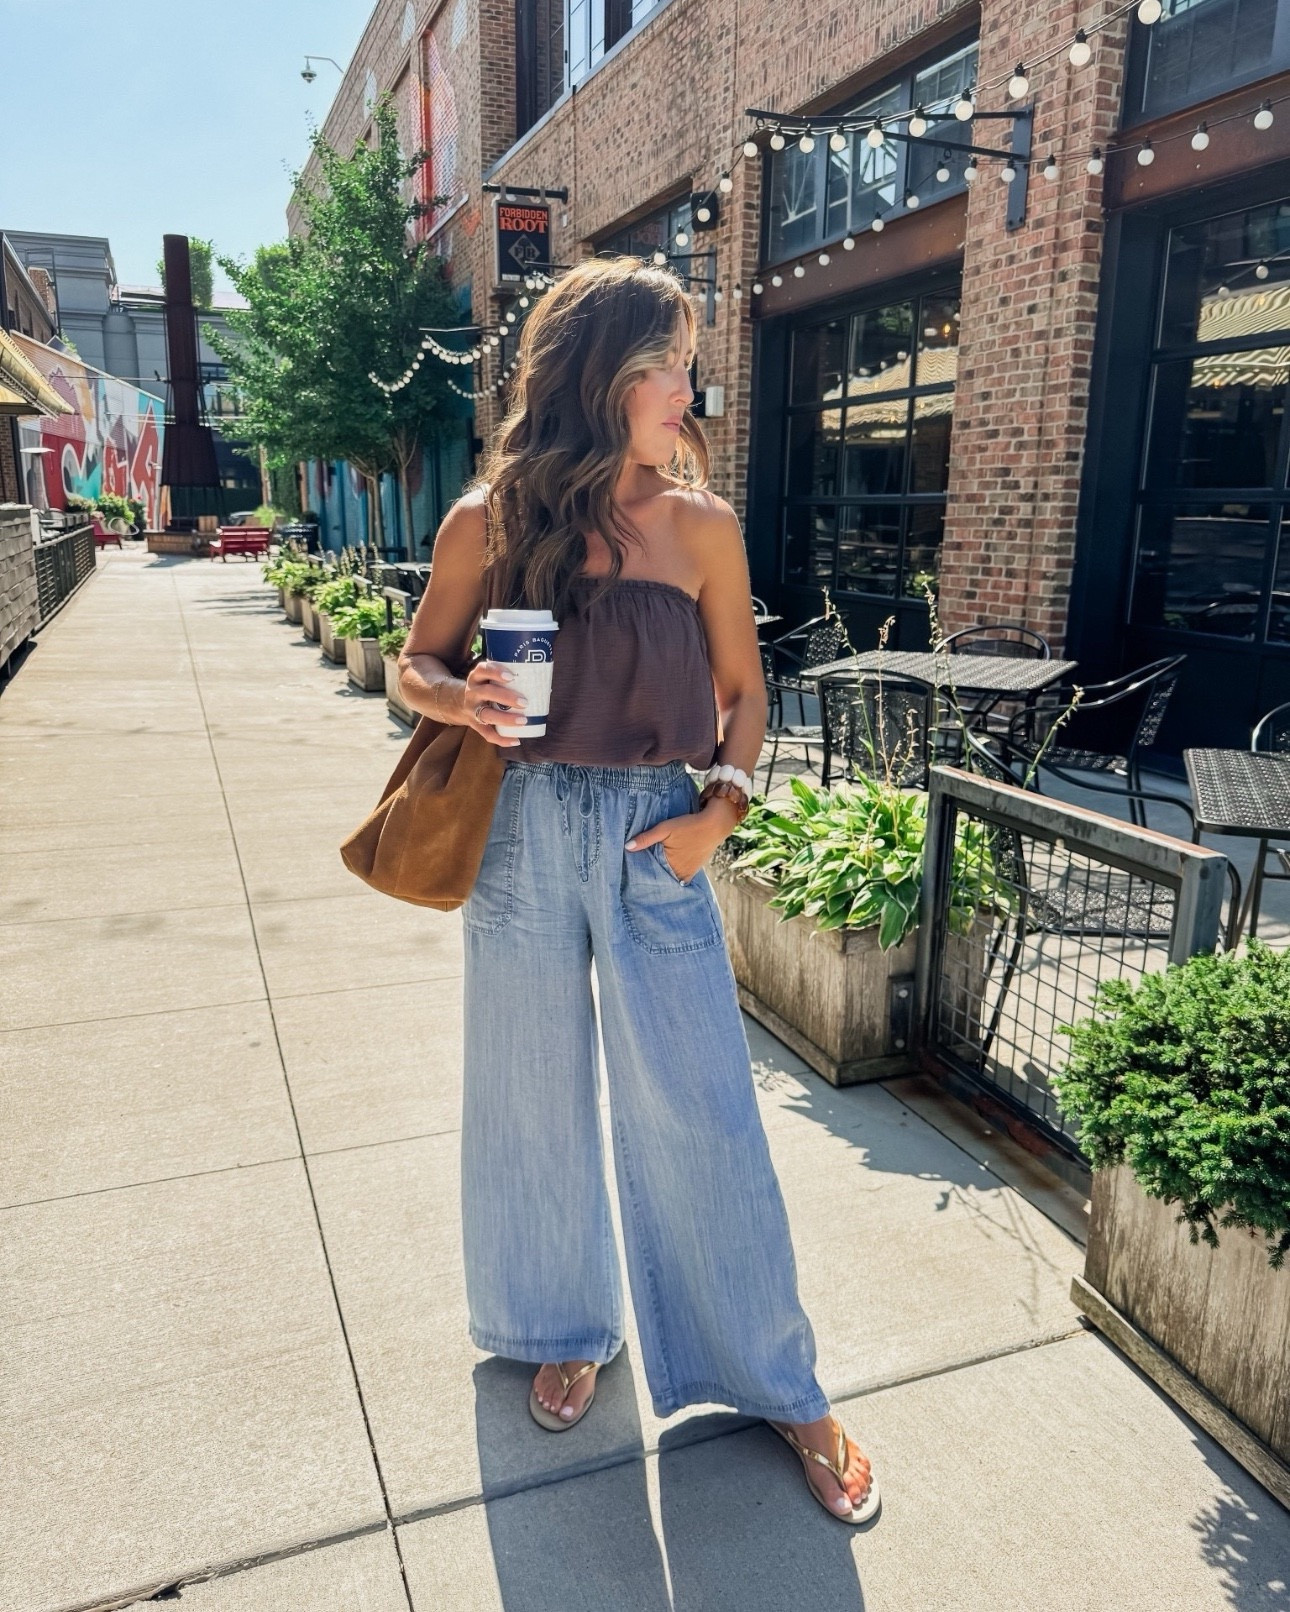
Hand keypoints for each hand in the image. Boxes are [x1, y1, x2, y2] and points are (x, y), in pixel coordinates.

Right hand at [458, 660, 526, 747]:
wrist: (460, 703)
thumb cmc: (486, 687)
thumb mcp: (488, 678)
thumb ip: (508, 678)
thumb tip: (544, 684)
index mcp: (476, 677)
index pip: (483, 670)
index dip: (495, 671)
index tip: (511, 676)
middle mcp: (472, 692)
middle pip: (487, 692)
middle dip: (506, 697)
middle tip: (524, 702)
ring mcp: (472, 710)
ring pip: (486, 715)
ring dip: (505, 718)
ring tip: (523, 721)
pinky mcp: (475, 725)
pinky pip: (487, 734)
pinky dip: (502, 739)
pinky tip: (516, 740)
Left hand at [625, 799, 740, 882]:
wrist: (715, 825)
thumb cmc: (689, 825)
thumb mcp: (665, 828)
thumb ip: (646, 838)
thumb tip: (627, 847)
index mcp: (671, 865)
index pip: (650, 874)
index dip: (641, 873)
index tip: (631, 874)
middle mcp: (679, 873)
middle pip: (660, 878)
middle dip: (650, 876)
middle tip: (636, 876)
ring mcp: (688, 873)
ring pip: (669, 878)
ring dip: (661, 875)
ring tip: (649, 873)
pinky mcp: (693, 870)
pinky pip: (679, 878)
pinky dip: (672, 875)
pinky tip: (666, 871)